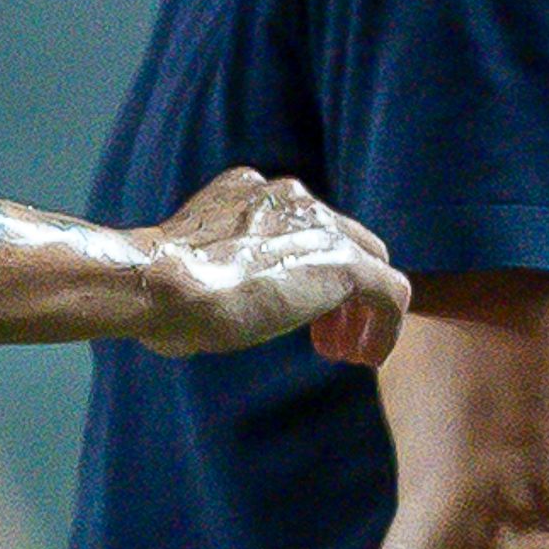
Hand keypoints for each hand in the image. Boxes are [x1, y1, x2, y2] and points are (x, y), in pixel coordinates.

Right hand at [130, 169, 406, 360]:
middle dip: (336, 287)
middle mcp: (290, 197)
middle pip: (341, 237)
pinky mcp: (346, 263)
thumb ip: (205, 278)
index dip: (302, 268)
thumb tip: (194, 324)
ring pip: (369, 262)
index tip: (288, 310)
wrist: (166, 285)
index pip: (299, 224)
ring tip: (347, 349)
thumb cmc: (158, 292)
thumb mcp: (183, 274)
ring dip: (360, 308)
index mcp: (250, 192)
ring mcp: (321, 226)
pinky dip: (386, 327)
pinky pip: (390, 292)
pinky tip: (368, 356)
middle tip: (324, 334)